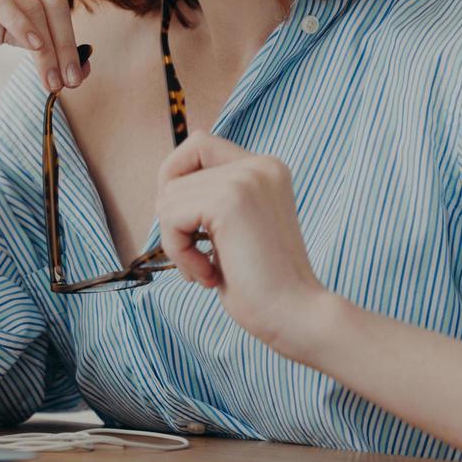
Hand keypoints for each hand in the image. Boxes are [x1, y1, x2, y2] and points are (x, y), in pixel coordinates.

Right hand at [0, 0, 143, 92]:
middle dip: (66, 44)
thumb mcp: (14, 27)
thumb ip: (44, 38)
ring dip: (45, 49)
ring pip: (32, 6)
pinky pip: (4, 2)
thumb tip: (79, 70)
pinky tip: (33, 49)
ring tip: (51, 80)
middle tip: (73, 80)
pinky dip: (21, 27)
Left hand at [153, 130, 329, 353]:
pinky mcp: (230, 199)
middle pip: (175, 172)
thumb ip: (210, 199)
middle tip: (199, 256)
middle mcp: (259, 165)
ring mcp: (246, 177)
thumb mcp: (234, 228)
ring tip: (207, 270)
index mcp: (265, 168)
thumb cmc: (262, 284)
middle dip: (173, 220)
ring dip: (176, 242)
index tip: (185, 223)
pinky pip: (170, 216)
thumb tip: (164, 188)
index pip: (197, 145)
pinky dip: (177, 250)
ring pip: (168, 197)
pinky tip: (208, 274)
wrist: (296, 315)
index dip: (176, 179)